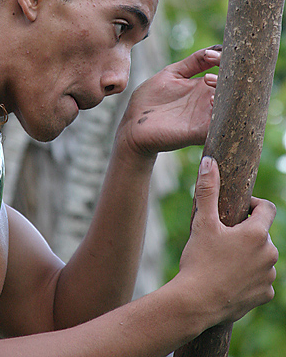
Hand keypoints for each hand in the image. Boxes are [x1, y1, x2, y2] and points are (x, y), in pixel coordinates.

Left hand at [115, 47, 221, 156]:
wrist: (133, 125)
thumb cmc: (150, 99)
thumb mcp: (172, 74)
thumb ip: (193, 62)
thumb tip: (217, 48)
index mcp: (203, 87)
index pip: (226, 73)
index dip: (226, 61)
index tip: (214, 55)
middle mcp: (208, 102)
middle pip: (234, 90)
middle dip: (230, 78)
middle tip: (210, 74)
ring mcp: (206, 117)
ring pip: (231, 107)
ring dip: (227, 95)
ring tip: (211, 86)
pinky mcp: (199, 133)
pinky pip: (219, 125)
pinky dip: (221, 114)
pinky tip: (211, 101)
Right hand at [178, 157, 277, 326]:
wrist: (196, 302)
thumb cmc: (199, 260)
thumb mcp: (202, 221)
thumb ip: (207, 189)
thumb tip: (209, 161)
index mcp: (257, 234)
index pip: (267, 208)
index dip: (253, 205)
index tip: (237, 209)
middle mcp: (269, 254)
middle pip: (262, 234)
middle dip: (246, 232)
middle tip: (222, 237)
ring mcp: (269, 276)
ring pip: (262, 257)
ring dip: (249, 254)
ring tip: (224, 259)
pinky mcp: (265, 295)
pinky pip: (261, 279)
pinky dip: (249, 276)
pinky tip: (230, 278)